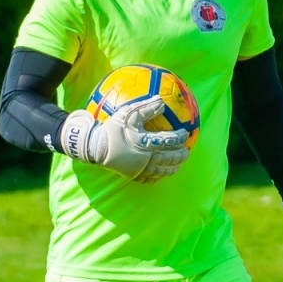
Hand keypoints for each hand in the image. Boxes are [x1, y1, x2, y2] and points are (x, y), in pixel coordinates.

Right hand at [58, 97, 189, 182]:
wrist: (95, 147)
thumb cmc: (112, 129)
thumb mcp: (128, 114)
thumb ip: (146, 108)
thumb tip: (162, 101)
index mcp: (146, 142)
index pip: (169, 141)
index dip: (180, 138)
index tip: (186, 134)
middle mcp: (146, 158)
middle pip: (170, 158)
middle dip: (181, 155)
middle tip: (187, 151)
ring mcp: (140, 169)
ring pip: (162, 171)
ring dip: (173, 167)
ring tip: (179, 164)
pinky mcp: (133, 175)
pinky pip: (150, 179)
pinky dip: (159, 176)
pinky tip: (162, 173)